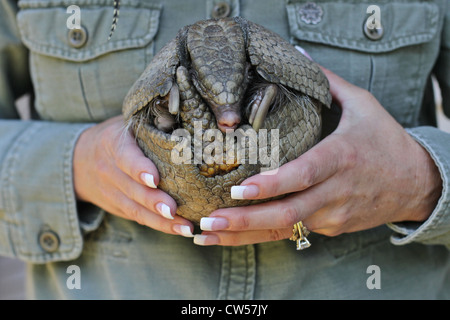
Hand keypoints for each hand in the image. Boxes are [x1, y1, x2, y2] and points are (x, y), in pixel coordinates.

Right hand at [73, 115, 194, 236]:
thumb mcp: (125, 124)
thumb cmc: (116, 136)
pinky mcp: (117, 207)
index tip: (155, 179)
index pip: (125, 157)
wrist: (78, 161)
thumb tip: (188, 120)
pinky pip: (137, 217)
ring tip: (185, 228)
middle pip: (132, 189)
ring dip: (161, 221)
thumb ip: (149, 124)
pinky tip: (180, 230)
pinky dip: (158, 225)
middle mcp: (108, 170)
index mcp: (112, 143)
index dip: (138, 168)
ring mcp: (110, 192)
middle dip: (153, 202)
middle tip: (174, 210)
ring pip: (135, 209)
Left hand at [193, 68, 442, 245]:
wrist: (416, 184)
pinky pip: (292, 231)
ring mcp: (332, 215)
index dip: (272, 185)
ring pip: (285, 229)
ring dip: (245, 235)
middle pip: (288, 212)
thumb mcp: (363, 105)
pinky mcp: (330, 228)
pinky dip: (262, 233)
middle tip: (209, 221)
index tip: (239, 191)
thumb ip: (328, 82)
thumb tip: (297, 53)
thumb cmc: (386, 140)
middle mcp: (335, 192)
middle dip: (245, 220)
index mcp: (341, 158)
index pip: (304, 175)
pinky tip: (234, 235)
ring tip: (209, 235)